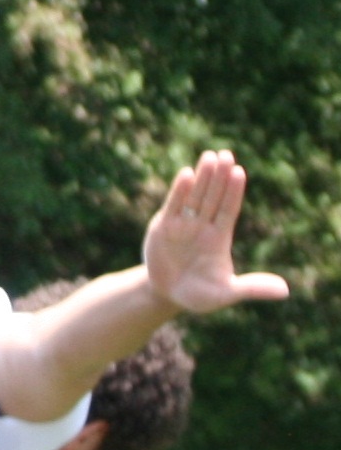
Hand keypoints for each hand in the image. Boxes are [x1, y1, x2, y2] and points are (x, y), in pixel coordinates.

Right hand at [141, 150, 289, 315]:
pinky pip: (173, 205)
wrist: (166, 295)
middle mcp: (202, 227)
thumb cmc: (199, 295)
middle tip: (226, 154)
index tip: (240, 172)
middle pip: (213, 197)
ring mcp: (183, 224)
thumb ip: (252, 287)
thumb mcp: (227, 293)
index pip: (229, 210)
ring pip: (195, 195)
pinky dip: (179, 190)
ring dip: (202, 176)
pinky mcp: (163, 226)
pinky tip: (186, 174)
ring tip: (210, 156)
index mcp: (219, 239)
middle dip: (219, 176)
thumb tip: (285, 290)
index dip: (234, 192)